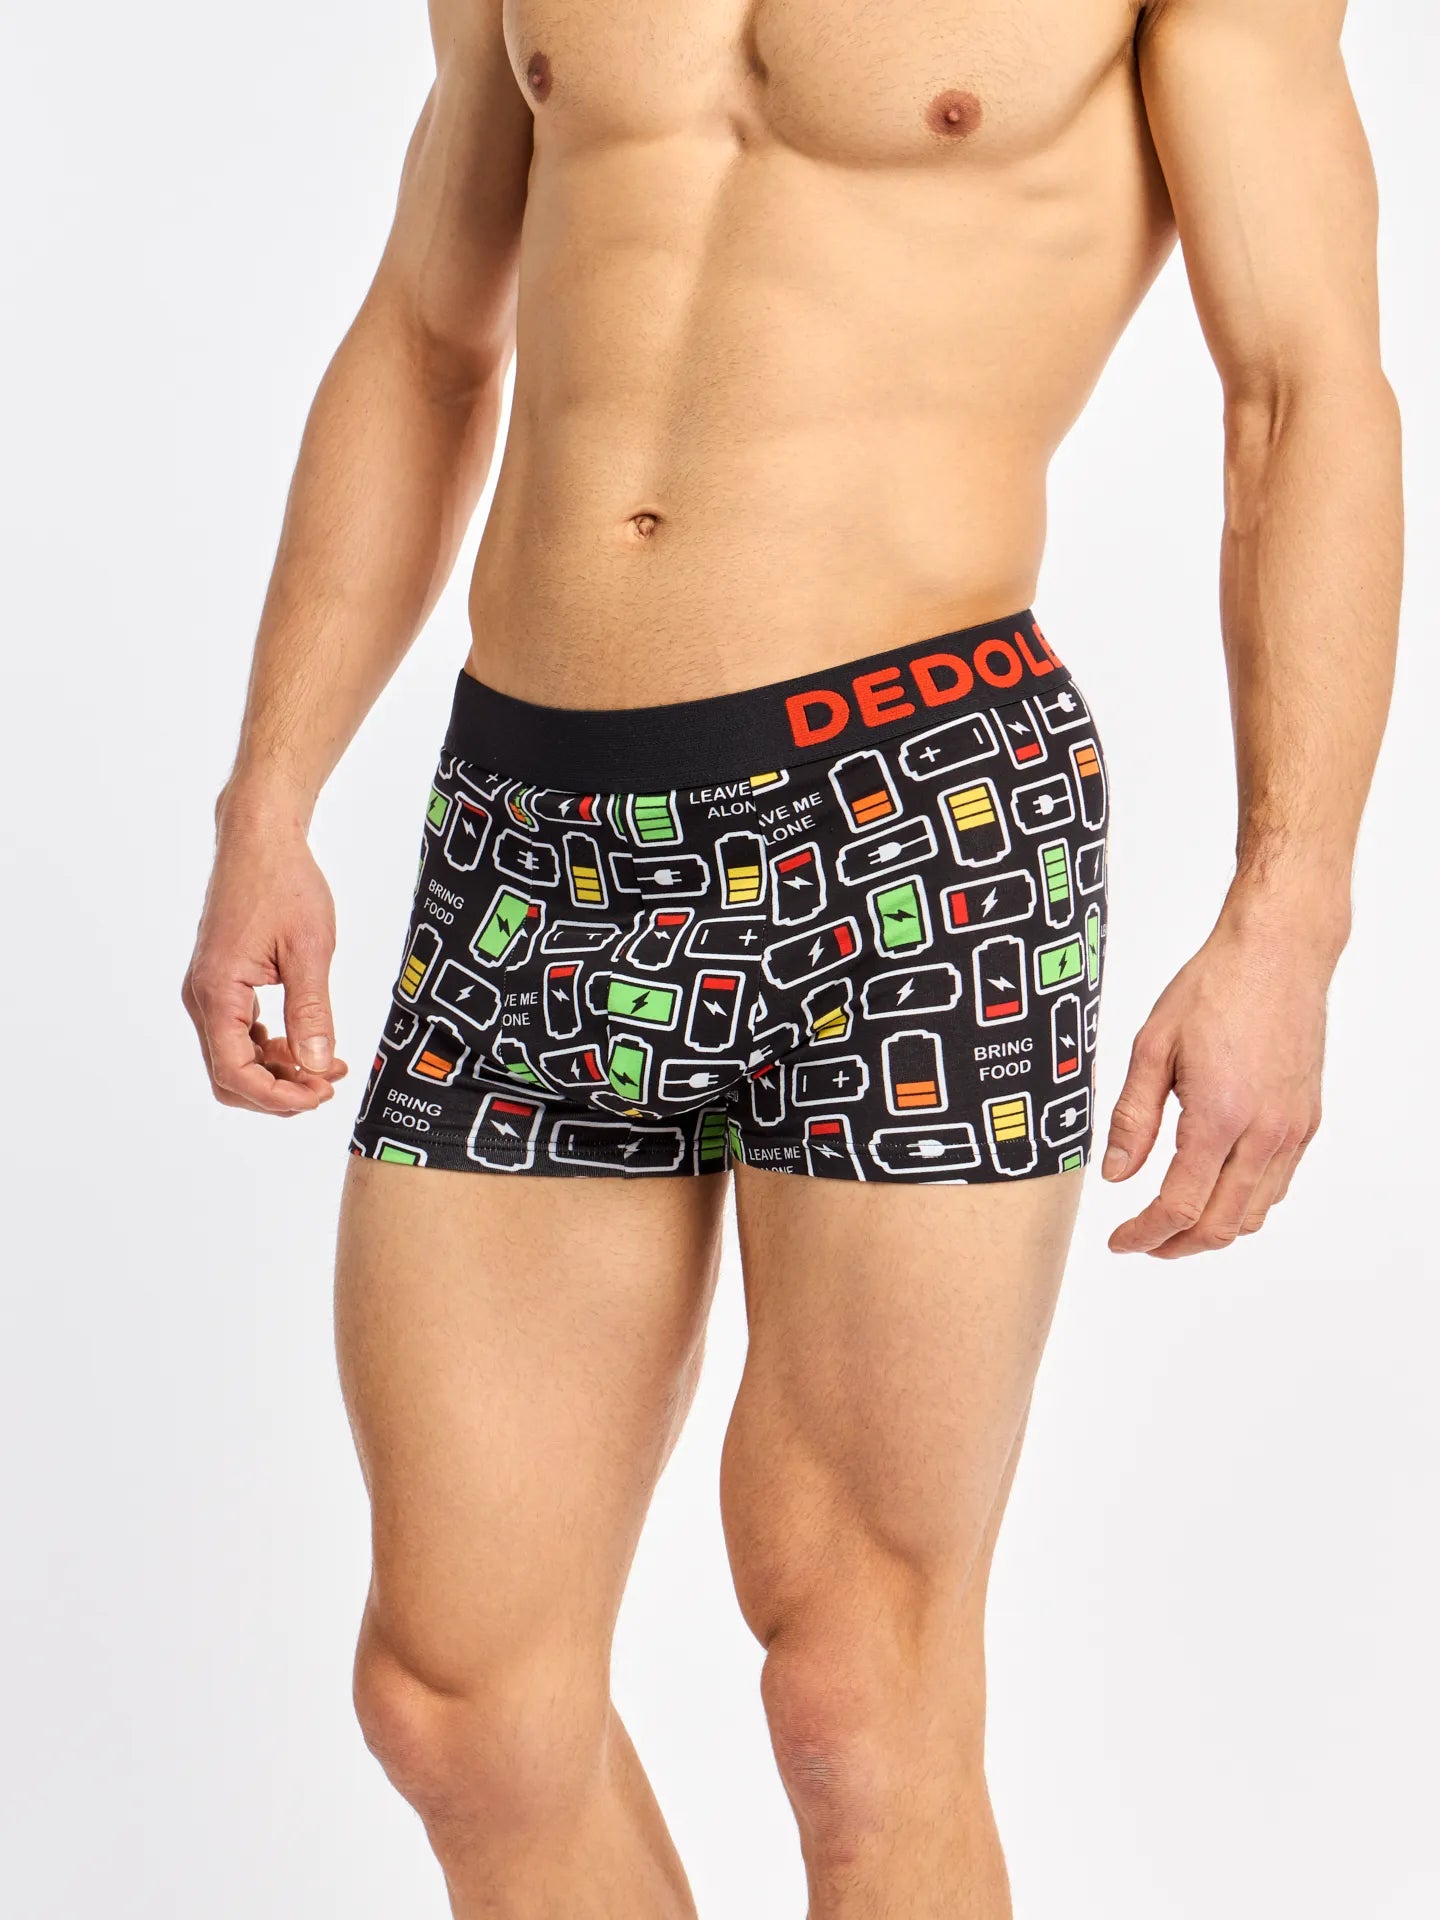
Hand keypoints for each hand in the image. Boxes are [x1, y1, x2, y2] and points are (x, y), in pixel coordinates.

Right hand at [183, 811, 348, 1115]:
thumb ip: (312, 1011)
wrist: (260, 838)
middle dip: (278, 1091)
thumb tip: (317, 1065)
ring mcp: (208, 990)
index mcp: (217, 991)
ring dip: (277, 1072)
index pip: (234, 1072)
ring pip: (234, 1058)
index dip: (278, 1097)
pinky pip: (238, 1034)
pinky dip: (270, 1049)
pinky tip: (305, 1042)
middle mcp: (202, 997)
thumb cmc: (284, 883)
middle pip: (229, 1076)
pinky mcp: (221, 983)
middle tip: (328, 1084)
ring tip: (327, 1064)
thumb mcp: (309, 949)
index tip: (322, 1093)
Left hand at [1101, 907, 1328, 1256]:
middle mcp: (1263, 1131)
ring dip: (1212, 1228)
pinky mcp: (1306, 1120)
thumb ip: (1133, 1118)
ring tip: (1174, 1219)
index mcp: (1218, 1115)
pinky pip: (1277, 1184)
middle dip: (1176, 1245)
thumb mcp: (1152, 1046)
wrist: (1278, 954)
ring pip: (1254, 1213)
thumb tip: (1116, 1175)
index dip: (1145, 1235)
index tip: (1120, 1240)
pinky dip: (1244, 1202)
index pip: (1180, 1206)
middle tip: (1142, 1241)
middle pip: (1221, 1225)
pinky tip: (1215, 1186)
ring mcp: (1291, 1129)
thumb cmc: (1214, 988)